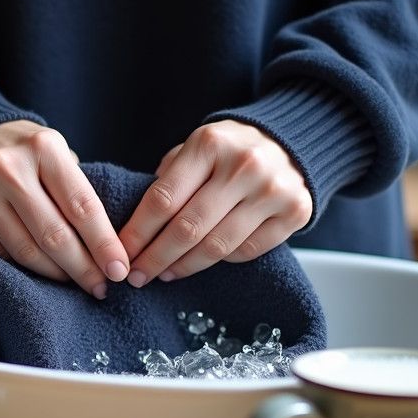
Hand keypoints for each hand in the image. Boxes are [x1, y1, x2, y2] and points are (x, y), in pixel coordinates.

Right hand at [0, 121, 129, 298]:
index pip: (82, 206)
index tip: (118, 270)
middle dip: (83, 268)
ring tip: (73, 281)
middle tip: (100, 286)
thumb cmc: (28, 153)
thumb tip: (108, 251)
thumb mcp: (58, 154)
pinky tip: (39, 271)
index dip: (104, 244)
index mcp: (43, 147)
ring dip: (55, 273)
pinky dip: (21, 267)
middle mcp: (7, 167)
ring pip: (25, 250)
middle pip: (54, 235)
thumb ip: (78, 192)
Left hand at [119, 120, 311, 284]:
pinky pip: (246, 251)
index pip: (163, 199)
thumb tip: (136, 230)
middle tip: (136, 276)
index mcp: (210, 144)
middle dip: (155, 258)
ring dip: (183, 266)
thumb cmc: (228, 151)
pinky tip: (200, 262)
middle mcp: (244, 166)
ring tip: (163, 274)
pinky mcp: (295, 212)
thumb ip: (169, 179)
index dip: (138, 233)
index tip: (122, 254)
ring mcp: (273, 190)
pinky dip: (219, 262)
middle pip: (187, 228)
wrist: (289, 142)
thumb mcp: (195, 148)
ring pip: (217, 246)